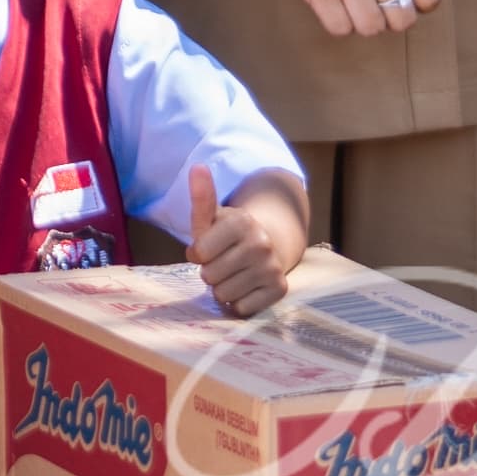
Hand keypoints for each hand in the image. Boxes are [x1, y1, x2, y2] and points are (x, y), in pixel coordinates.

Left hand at [186, 165, 306, 317]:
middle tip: (223, 263)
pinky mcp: (279, 289)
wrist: (269, 245)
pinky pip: (241, 308)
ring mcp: (272, 267)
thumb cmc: (229, 236)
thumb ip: (202, 197)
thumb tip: (197, 167)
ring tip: (234, 274)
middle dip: (211, 272)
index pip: (199, 253)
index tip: (209, 248)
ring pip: (224, 294)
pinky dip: (238, 302)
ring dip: (223, 289)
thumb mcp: (213, 218)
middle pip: (210, 276)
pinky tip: (246, 288)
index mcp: (243, 221)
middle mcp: (261, 243)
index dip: (198, 254)